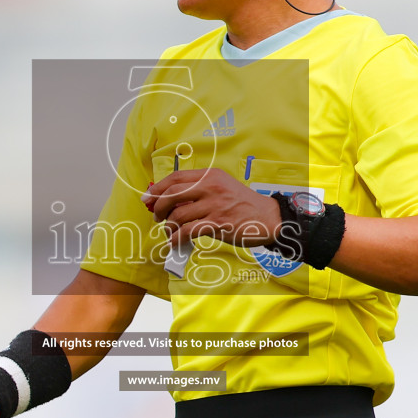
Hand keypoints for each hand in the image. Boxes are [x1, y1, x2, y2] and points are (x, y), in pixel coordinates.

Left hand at [141, 168, 282, 246]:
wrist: (269, 218)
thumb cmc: (243, 204)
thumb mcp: (223, 187)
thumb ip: (200, 190)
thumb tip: (171, 200)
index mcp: (210, 175)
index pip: (175, 177)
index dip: (157, 188)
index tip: (148, 198)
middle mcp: (211, 187)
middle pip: (171, 194)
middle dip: (158, 207)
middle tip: (156, 216)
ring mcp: (214, 205)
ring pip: (177, 215)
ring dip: (168, 226)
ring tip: (170, 231)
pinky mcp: (217, 224)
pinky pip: (187, 231)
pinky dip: (176, 238)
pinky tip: (175, 241)